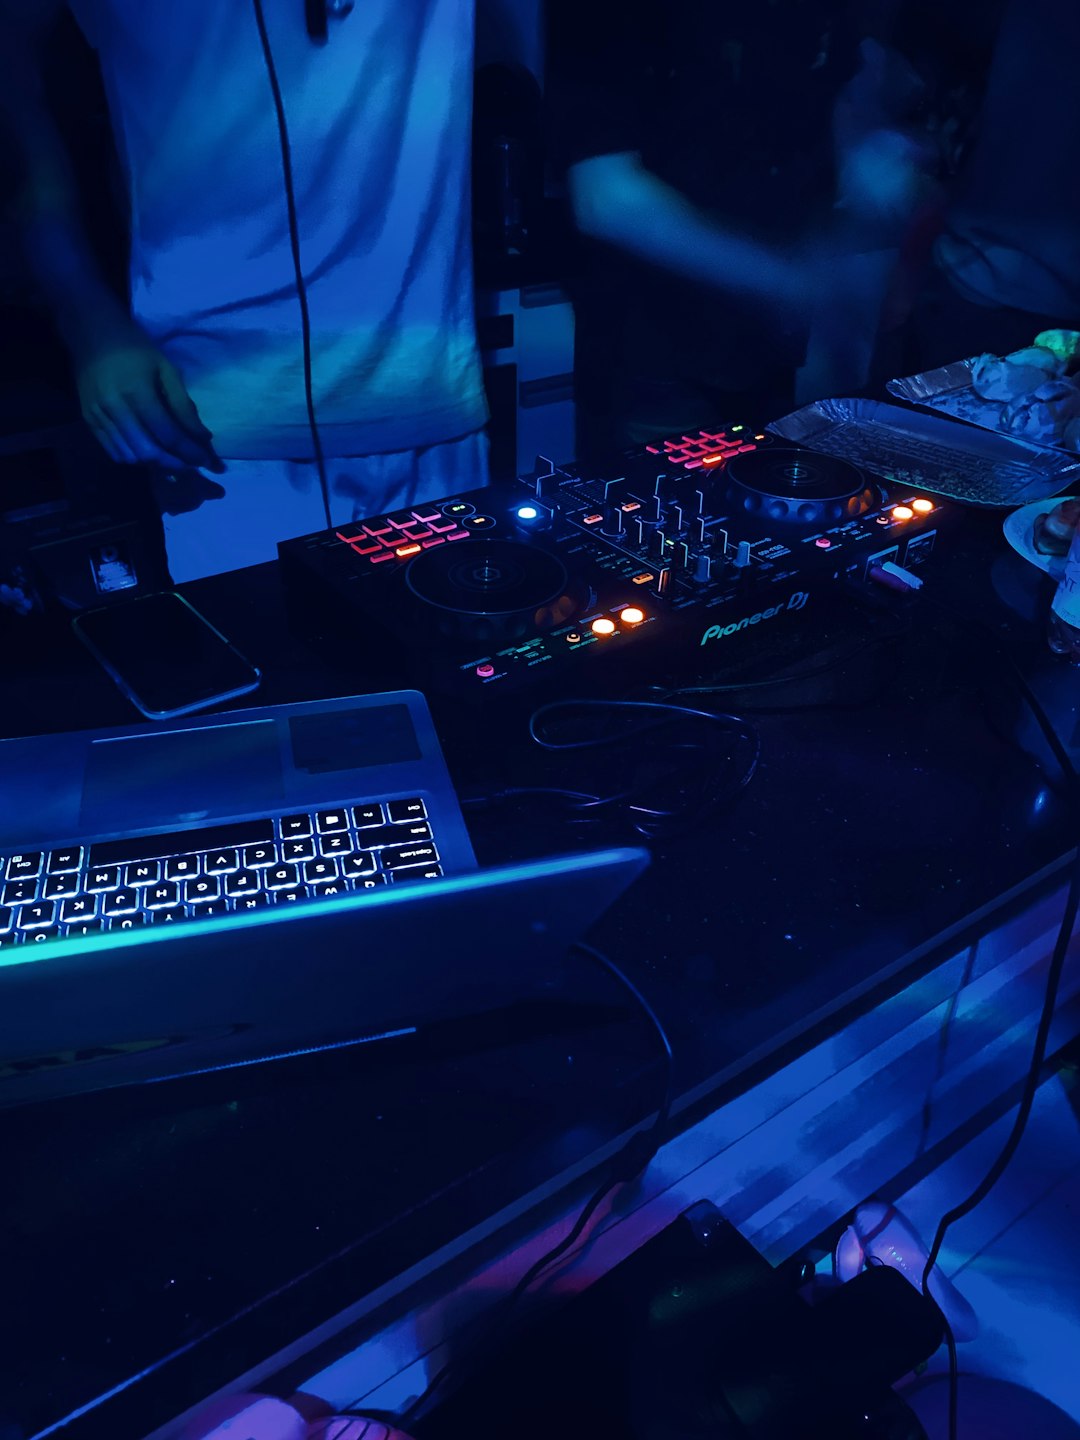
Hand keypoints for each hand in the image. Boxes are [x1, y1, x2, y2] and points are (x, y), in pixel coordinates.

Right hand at [75, 320, 224, 472]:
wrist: (91, 333)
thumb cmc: (135, 348)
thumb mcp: (166, 369)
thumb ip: (184, 406)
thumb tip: (203, 438)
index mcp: (137, 393)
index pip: (168, 435)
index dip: (190, 453)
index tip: (209, 462)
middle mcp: (115, 409)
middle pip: (148, 453)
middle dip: (175, 465)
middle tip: (193, 465)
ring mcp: (98, 417)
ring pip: (131, 457)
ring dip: (155, 464)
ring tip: (174, 460)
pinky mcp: (89, 421)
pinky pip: (114, 451)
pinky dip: (136, 459)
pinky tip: (150, 453)